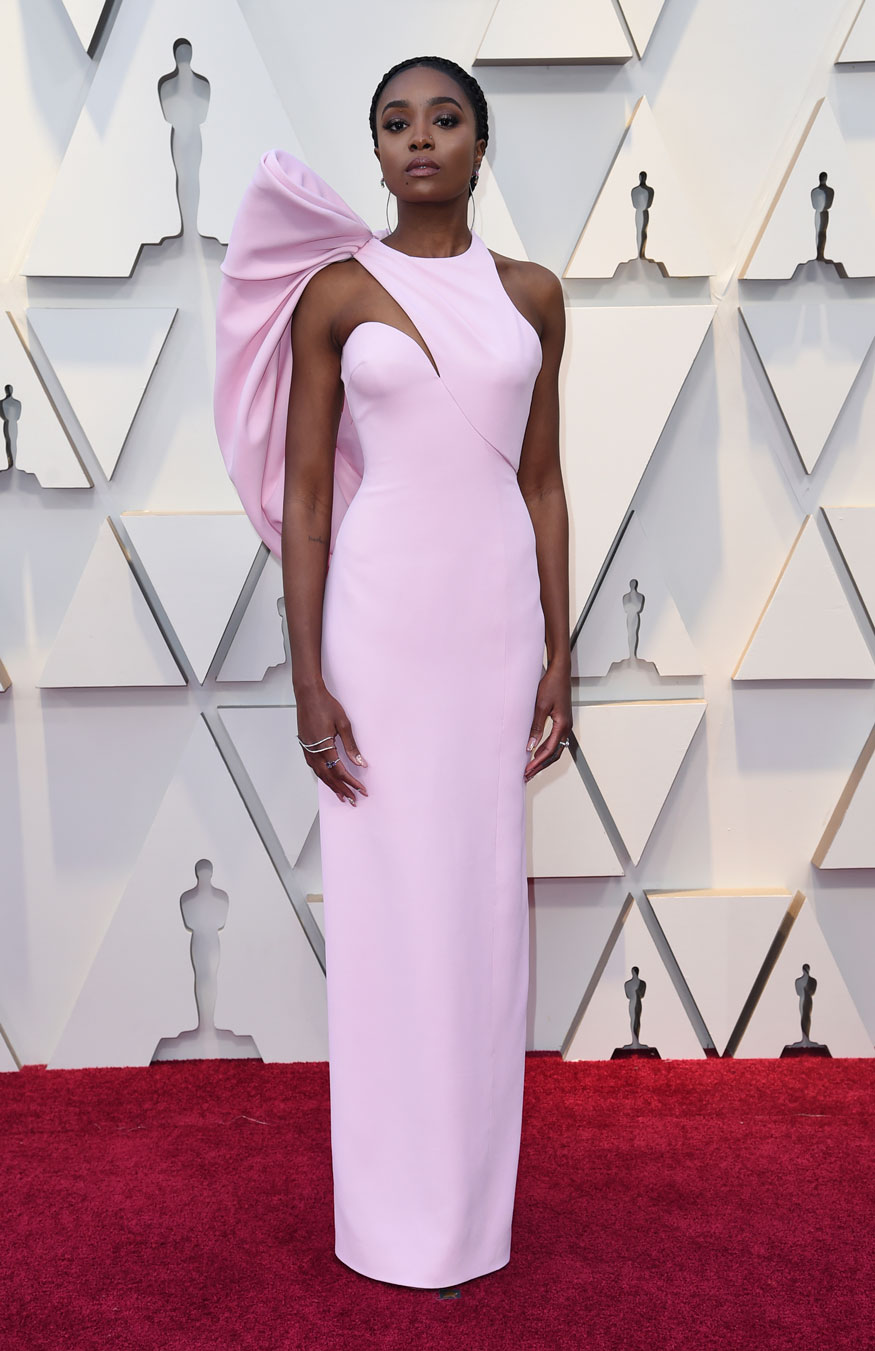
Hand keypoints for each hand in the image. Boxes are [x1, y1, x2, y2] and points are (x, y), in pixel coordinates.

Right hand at [296, 684, 367, 804]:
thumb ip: (351, 746)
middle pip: (329, 777)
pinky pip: (314, 767)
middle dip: (342, 790)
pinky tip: (327, 779)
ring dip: (331, 786)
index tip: (361, 790)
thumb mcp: (343, 724)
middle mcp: (313, 751)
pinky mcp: (305, 746)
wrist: (307, 694)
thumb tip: (360, 763)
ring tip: (341, 795)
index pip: (340, 771)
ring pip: (320, 774)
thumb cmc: (325, 705)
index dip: (351, 783)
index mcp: (324, 747)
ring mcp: (307, 750)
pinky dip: (322, 776)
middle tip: (352, 800)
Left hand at [524, 662, 571, 781]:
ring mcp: (565, 725)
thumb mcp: (540, 706)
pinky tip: (535, 753)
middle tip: (527, 775)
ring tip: (530, 769)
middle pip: (554, 754)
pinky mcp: (561, 722)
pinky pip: (555, 741)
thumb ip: (536, 727)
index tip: (527, 770)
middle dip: (540, 766)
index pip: (549, 750)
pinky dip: (545, 751)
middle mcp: (566, 727)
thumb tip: (530, 746)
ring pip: (555, 749)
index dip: (537, 763)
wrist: (559, 672)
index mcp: (563, 725)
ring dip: (543, 760)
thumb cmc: (552, 685)